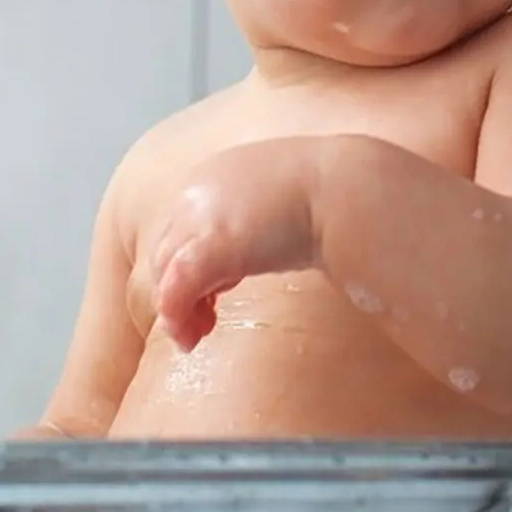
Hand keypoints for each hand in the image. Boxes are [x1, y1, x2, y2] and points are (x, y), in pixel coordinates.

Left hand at [149, 139, 325, 350]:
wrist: (347, 188)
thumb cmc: (330, 193)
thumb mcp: (281, 197)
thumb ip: (258, 219)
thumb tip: (261, 246)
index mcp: (214, 174)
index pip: (178, 224)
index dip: (187, 261)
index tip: (213, 291)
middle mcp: (197, 191)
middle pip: (165, 248)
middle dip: (176, 287)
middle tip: (200, 321)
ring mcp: (200, 217)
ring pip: (164, 271)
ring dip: (175, 310)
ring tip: (193, 336)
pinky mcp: (211, 247)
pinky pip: (176, 290)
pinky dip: (178, 316)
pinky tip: (191, 338)